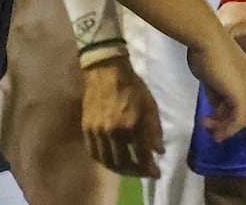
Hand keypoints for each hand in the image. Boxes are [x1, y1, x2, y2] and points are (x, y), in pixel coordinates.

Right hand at [81, 56, 163, 176]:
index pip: (142, 156)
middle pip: (124, 163)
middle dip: (136, 172)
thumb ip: (155, 130)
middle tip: (143, 172)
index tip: (156, 173)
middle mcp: (114, 132)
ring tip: (129, 169)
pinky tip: (111, 161)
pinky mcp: (87, 129)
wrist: (106, 71)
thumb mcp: (150, 105)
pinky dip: (104, 162)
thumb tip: (158, 152)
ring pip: (108, 162)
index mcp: (132, 125)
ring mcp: (98, 132)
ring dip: (120, 170)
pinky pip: (94, 153)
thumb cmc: (132, 87)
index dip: (150, 169)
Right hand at [186, 32, 245, 141]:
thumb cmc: (205, 51)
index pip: (241, 100)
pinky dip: (227, 129)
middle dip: (226, 123)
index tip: (210, 118)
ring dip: (225, 128)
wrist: (206, 39)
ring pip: (242, 117)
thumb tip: (216, 107)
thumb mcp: (211, 76)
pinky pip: (238, 119)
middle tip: (210, 130)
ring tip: (208, 129)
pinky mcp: (241, 96)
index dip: (227, 113)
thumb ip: (216, 92)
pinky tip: (214, 130)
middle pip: (243, 111)